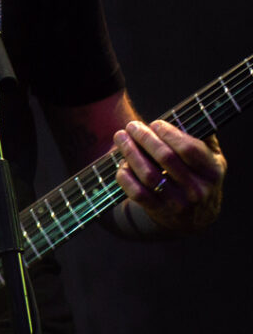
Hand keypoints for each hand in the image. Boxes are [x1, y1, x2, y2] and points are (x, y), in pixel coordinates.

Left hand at [114, 118, 224, 233]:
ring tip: (121, 138)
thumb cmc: (199, 176)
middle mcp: (198, 189)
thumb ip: (203, 137)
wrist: (196, 217)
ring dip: (131, 153)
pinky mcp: (159, 212)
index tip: (155, 123)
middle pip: (166, 158)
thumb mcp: (212, 159)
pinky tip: (122, 164)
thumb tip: (188, 116)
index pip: (188, 148)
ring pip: (149, 175)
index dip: (168, 133)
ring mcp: (178, 203)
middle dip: (145, 138)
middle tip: (132, 126)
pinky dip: (125, 176)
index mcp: (212, 172)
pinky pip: (137, 193)